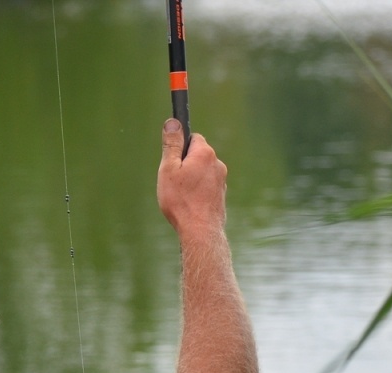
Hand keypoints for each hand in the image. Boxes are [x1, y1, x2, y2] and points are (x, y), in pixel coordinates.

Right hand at [157, 118, 227, 239]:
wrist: (200, 231)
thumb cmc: (181, 201)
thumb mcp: (169, 169)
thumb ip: (172, 144)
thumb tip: (173, 122)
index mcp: (205, 153)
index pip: (193, 138)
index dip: (180, 148)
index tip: (172, 161)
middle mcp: (217, 164)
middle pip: (198, 156)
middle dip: (185, 165)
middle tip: (174, 182)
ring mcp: (221, 181)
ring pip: (202, 173)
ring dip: (192, 180)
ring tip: (182, 197)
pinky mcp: (221, 195)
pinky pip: (207, 187)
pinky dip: (198, 192)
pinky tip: (190, 205)